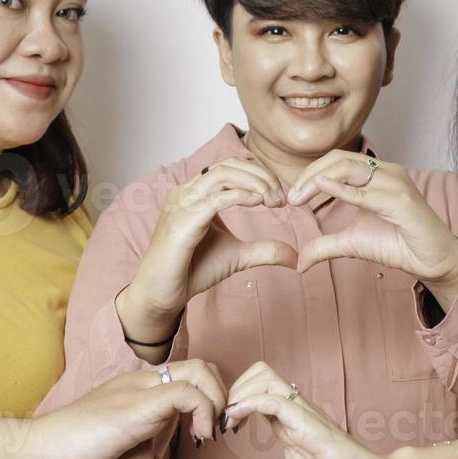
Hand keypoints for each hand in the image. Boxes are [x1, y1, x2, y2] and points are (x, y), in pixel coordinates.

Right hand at [26, 361, 227, 458]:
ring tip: (206, 435)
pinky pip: (187, 392)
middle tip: (215, 433)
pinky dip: (204, 412)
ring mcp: (143, 388)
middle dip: (224, 397)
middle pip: (206, 366)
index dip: (216, 401)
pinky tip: (196, 439)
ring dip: (218, 401)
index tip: (211, 437)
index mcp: (148, 393)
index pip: (197, 377)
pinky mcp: (139, 402)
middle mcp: (148, 383)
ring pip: (201, 370)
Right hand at [122, 159, 297, 338]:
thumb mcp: (237, 257)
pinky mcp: (182, 221)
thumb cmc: (192, 271)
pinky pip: (214, 198)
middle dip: (261, 176)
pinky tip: (259, 202)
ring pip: (222, 174)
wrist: (162, 294)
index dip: (259, 175)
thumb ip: (263, 251)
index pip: (230, 167)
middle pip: (228, 165)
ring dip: (254, 182)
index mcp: (196, 193)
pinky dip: (241, 196)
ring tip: (273, 200)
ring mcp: (182, 204)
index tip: (280, 198)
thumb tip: (295, 256)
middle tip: (281, 198)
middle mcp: (187, 192)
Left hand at [215, 362, 399, 458]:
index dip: (232, 402)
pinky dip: (250, 404)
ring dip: (239, 393)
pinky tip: (235, 423)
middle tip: (221, 422)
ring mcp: (304, 416)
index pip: (256, 391)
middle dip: (232, 389)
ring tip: (228, 422)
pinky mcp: (311, 425)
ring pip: (266, 378)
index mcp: (288, 425)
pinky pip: (276, 400)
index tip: (218, 429)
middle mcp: (295, 413)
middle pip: (259, 372)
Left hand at [286, 152, 457, 299]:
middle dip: (309, 175)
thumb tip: (300, 261)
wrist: (431, 260)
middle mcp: (385, 172)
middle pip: (338, 160)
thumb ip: (326, 246)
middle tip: (291, 197)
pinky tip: (322, 188)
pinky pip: (366, 192)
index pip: (335, 162)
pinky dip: (341, 189)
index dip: (309, 174)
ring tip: (299, 198)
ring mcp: (395, 183)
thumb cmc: (398, 245)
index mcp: (375, 175)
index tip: (291, 196)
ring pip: (349, 168)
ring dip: (318, 181)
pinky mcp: (402, 201)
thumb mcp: (352, 243)